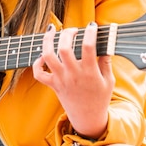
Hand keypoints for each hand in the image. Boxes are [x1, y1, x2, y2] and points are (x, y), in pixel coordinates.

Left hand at [33, 22, 114, 138]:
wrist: (88, 119)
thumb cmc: (100, 98)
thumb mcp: (109, 80)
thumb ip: (106, 62)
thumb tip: (106, 44)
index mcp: (89, 73)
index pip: (88, 47)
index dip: (90, 32)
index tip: (92, 26)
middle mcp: (73, 75)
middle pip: (64, 49)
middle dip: (67, 34)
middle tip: (73, 30)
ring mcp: (61, 80)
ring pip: (48, 57)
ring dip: (48, 41)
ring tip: (52, 31)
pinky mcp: (53, 85)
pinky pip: (38, 73)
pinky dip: (37, 62)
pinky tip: (43, 54)